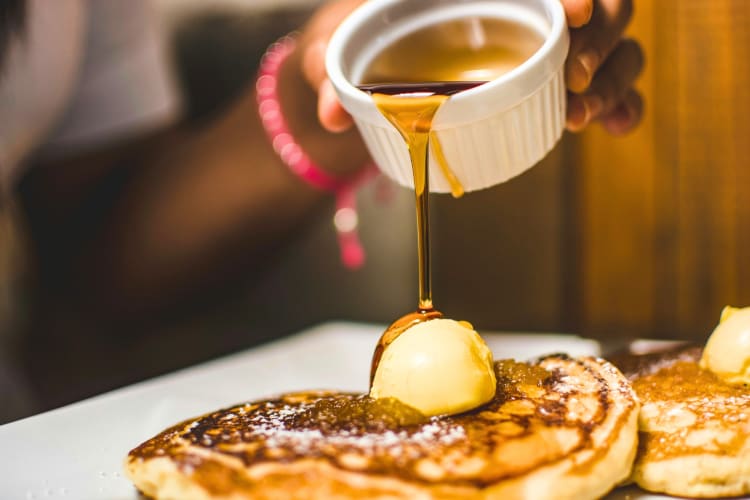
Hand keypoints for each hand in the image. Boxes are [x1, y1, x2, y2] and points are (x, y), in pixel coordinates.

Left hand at [305, 0, 643, 134]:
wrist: (369, 57)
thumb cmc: (357, 36)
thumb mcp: (337, 41)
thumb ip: (330, 66)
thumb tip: (333, 113)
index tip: (575, 10)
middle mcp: (526, 3)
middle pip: (604, 1)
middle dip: (604, 33)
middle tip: (577, 73)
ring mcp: (548, 40)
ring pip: (616, 42)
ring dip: (614, 75)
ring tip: (580, 115)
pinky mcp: (557, 78)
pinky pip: (609, 85)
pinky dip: (621, 105)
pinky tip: (610, 128)